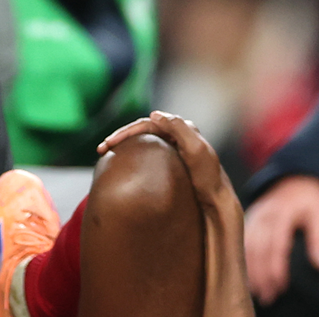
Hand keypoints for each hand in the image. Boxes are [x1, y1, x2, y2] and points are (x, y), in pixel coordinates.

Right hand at [99, 111, 236, 210]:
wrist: (216, 200)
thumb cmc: (207, 177)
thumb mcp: (196, 150)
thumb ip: (179, 129)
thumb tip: (155, 115)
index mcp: (182, 128)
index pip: (147, 124)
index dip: (126, 132)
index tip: (109, 144)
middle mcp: (179, 134)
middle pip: (142, 130)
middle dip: (120, 137)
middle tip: (101, 148)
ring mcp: (175, 148)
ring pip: (143, 140)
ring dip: (124, 144)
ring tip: (106, 153)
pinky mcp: (173, 161)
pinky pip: (148, 152)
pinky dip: (132, 154)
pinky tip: (123, 162)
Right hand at [244, 175, 318, 304]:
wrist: (297, 177)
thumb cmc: (312, 199)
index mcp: (282, 213)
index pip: (276, 245)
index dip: (277, 268)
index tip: (281, 289)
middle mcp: (263, 216)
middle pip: (258, 250)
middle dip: (262, 276)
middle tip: (269, 299)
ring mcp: (252, 219)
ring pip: (246, 249)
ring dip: (251, 273)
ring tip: (257, 295)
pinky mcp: (247, 222)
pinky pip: (240, 245)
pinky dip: (243, 263)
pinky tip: (247, 280)